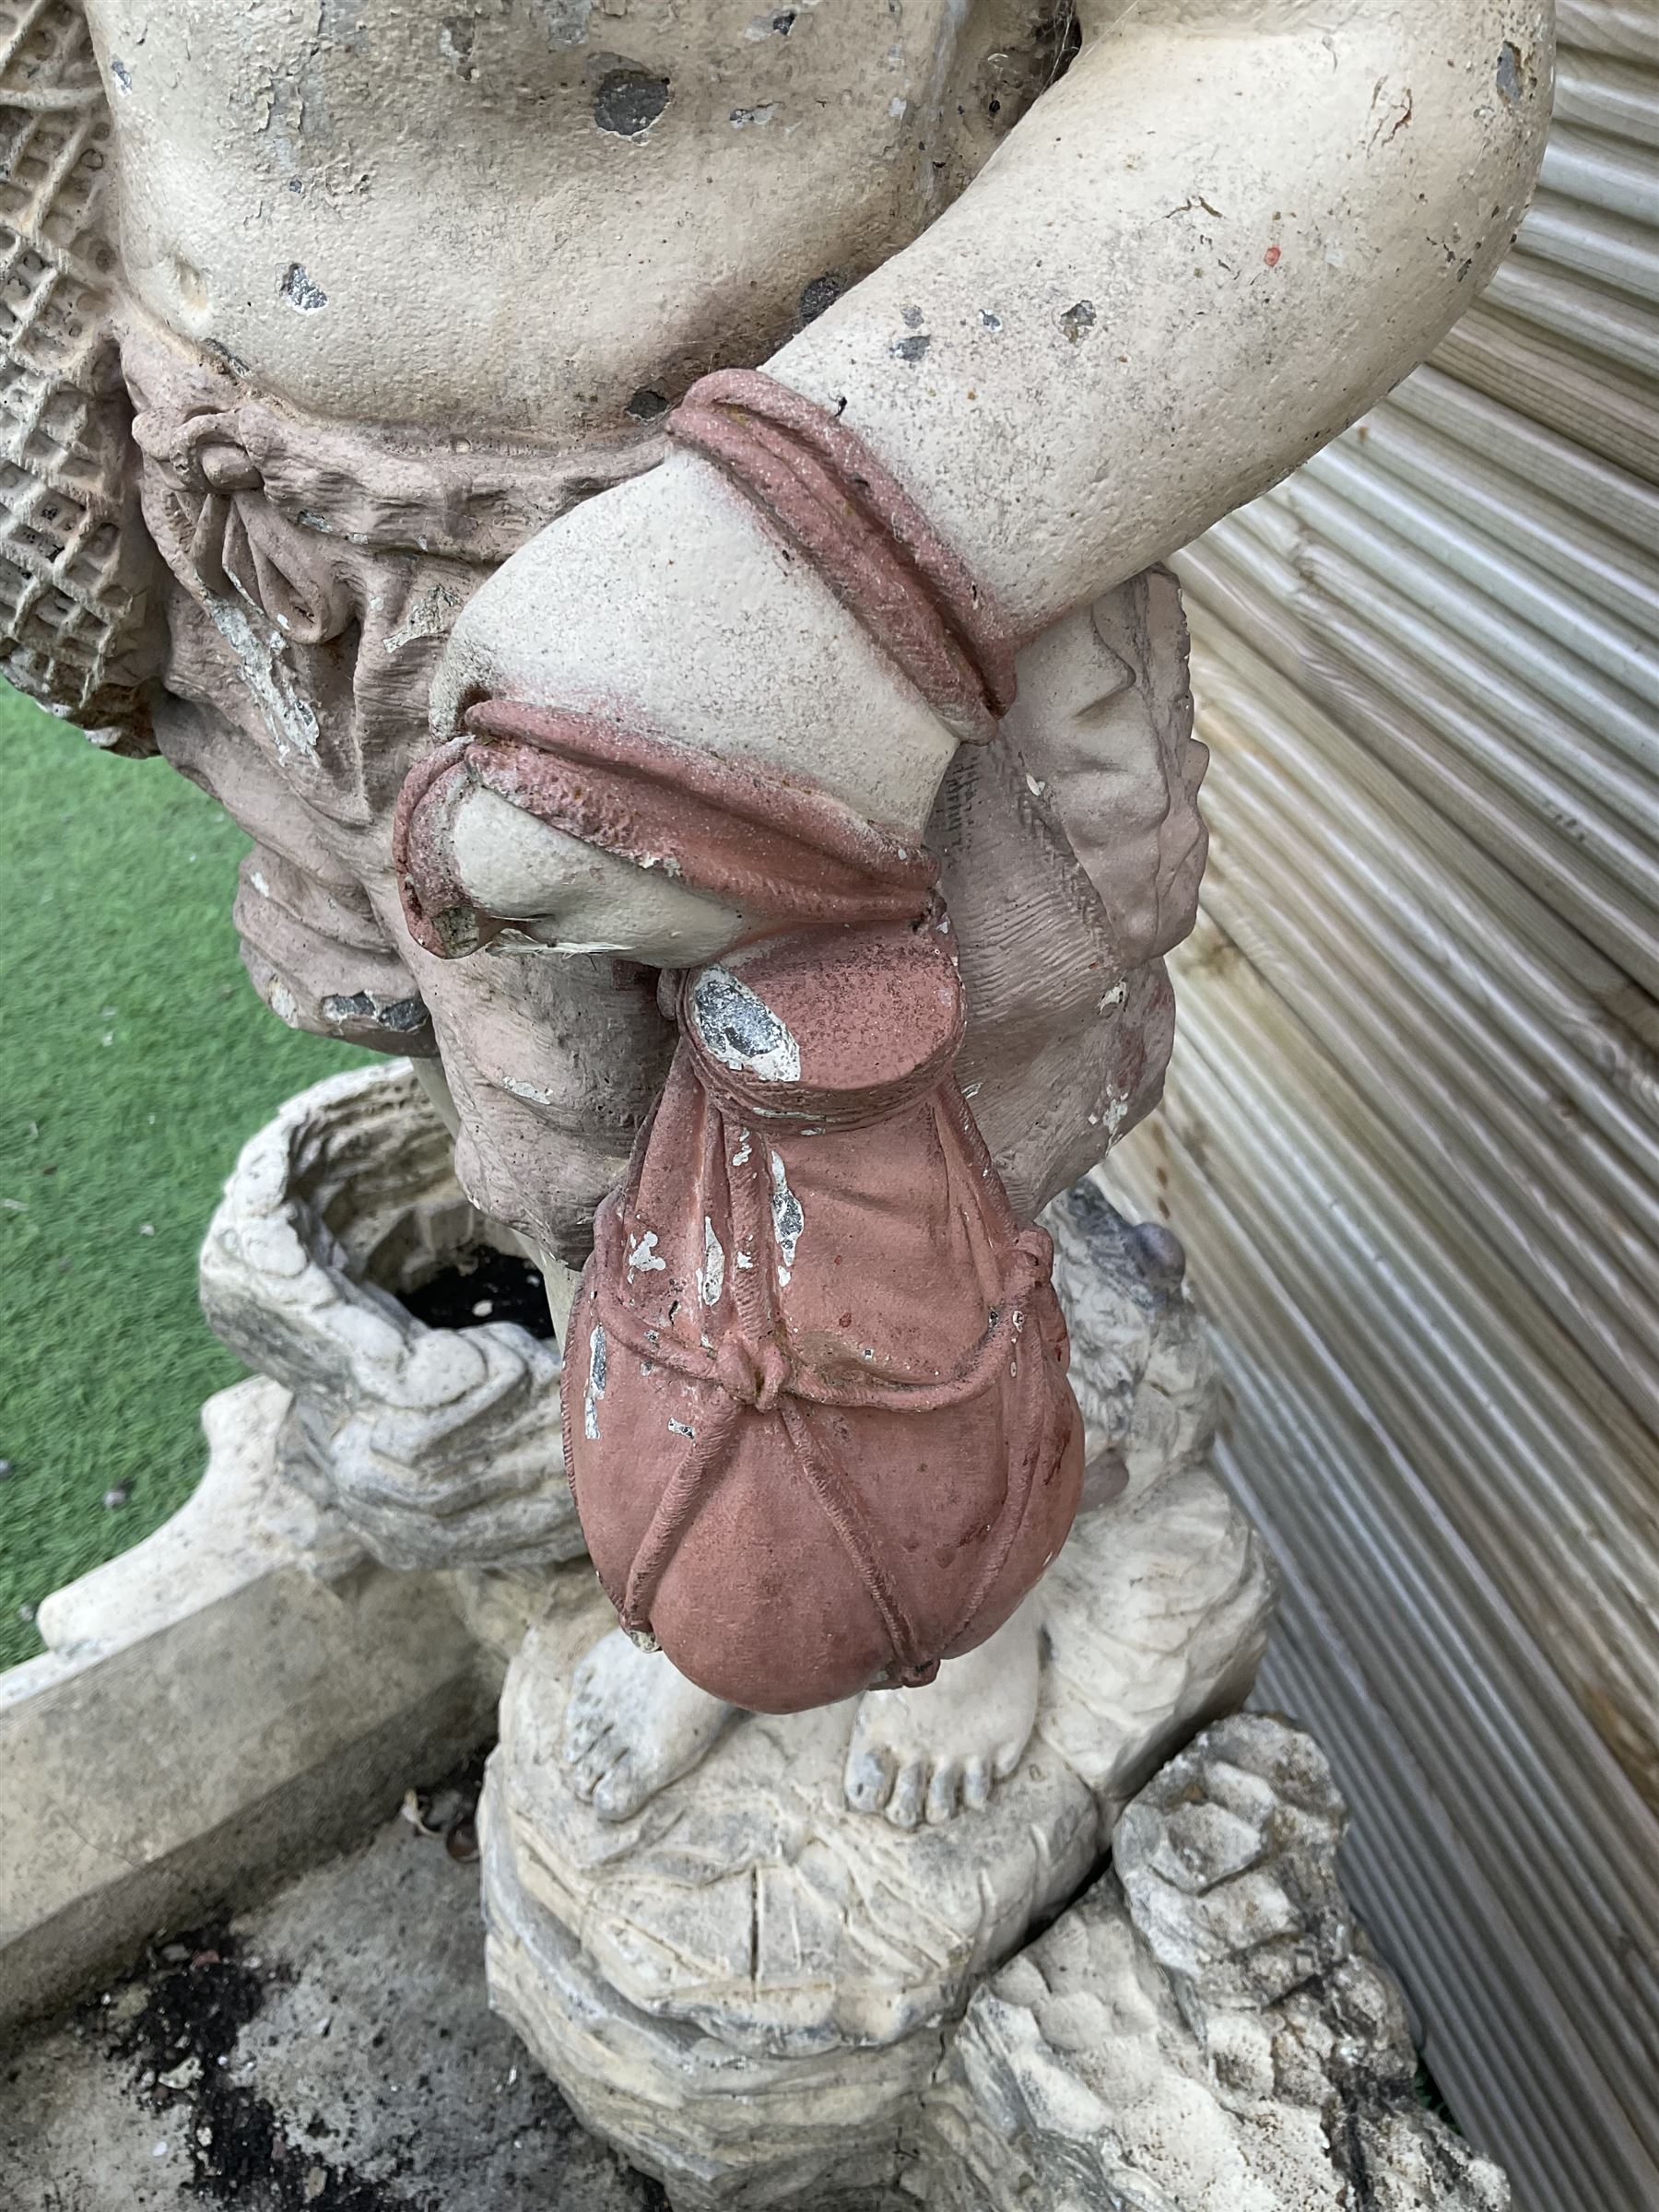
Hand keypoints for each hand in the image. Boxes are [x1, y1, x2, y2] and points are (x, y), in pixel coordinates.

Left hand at [427, 449, 957, 962]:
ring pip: (648, 912)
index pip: (464, 871)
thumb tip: (469, 755)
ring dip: (645, 851)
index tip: (515, 745)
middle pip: (555, 905)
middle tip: (603, 740)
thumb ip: (462, 708)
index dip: (483, 801)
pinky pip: (737, 903)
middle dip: (558, 838)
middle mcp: (620, 931)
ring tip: (684, 748)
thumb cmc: (662, 583)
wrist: (865, 571)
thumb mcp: (504, 618)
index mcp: (522, 867)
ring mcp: (722, 933)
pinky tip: (744, 777)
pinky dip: (729, 855)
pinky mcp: (807, 911)